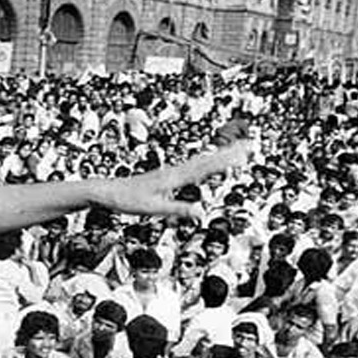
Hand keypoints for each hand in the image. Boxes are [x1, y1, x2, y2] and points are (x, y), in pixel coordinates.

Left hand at [105, 141, 251, 218]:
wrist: (106, 192)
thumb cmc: (126, 200)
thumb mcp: (152, 209)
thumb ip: (177, 210)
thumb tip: (201, 212)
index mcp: (173, 177)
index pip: (205, 167)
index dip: (226, 161)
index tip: (244, 154)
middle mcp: (174, 171)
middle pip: (207, 160)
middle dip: (229, 153)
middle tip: (250, 145)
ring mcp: (170, 173)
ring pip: (200, 161)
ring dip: (220, 155)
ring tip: (238, 149)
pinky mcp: (166, 176)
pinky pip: (191, 167)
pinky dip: (205, 163)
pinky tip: (209, 163)